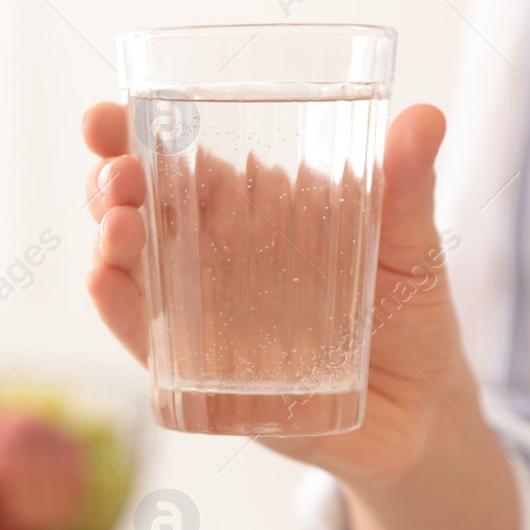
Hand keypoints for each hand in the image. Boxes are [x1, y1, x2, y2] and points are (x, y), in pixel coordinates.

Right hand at [81, 101, 516, 529]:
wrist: (421, 413)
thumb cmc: (408, 314)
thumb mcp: (411, 243)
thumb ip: (408, 185)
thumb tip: (425, 116)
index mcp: (249, 211)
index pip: (178, 162)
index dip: (133, 134)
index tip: (105, 116)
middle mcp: (210, 259)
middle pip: (139, 209)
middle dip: (112, 185)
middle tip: (119, 174)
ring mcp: (199, 315)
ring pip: (131, 269)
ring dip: (110, 243)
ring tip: (118, 227)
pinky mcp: (200, 374)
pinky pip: (146, 340)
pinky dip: (119, 310)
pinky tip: (104, 282)